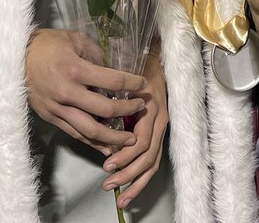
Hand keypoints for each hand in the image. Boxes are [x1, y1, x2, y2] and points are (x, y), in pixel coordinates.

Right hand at [24, 28, 146, 153]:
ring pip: (90, 130)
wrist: (14, 58)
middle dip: (128, 110)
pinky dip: (92, 142)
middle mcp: (68, 93)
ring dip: (113, 136)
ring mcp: (58, 109)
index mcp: (76, 70)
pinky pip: (75, 134)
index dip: (132, 83)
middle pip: (105, 109)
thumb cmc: (47, 45)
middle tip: (141, 108)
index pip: (112, 80)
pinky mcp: (50, 118)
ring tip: (130, 139)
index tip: (143, 84)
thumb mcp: (74, 40)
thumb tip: (113, 70)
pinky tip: (106, 146)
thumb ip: (96, 55)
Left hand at [102, 52, 168, 208]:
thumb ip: (114, 97)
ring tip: (119, 197)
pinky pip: (153, 162)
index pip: (141, 140)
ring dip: (135, 182)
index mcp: (151, 109)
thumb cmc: (136, 70)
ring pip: (152, 163)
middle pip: (147, 156)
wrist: (158, 62)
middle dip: (127, 173)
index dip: (124, 155)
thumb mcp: (126, 79)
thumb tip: (97, 119)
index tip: (106, 164)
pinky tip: (129, 192)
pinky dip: (141, 179)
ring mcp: (161, 129)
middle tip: (108, 183)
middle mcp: (159, 121)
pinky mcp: (159, 136)